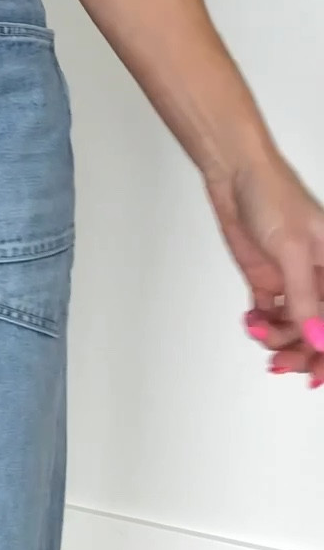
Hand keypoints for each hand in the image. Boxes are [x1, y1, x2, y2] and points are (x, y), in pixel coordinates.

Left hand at [205, 148, 323, 385]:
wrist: (234, 173)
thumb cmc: (273, 197)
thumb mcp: (293, 250)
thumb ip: (306, 298)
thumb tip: (320, 340)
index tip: (315, 376)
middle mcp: (319, 278)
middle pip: (319, 330)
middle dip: (302, 351)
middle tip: (279, 362)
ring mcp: (293, 280)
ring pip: (294, 327)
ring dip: (277, 338)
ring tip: (257, 330)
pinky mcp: (268, 278)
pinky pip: (270, 314)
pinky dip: (261, 324)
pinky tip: (250, 319)